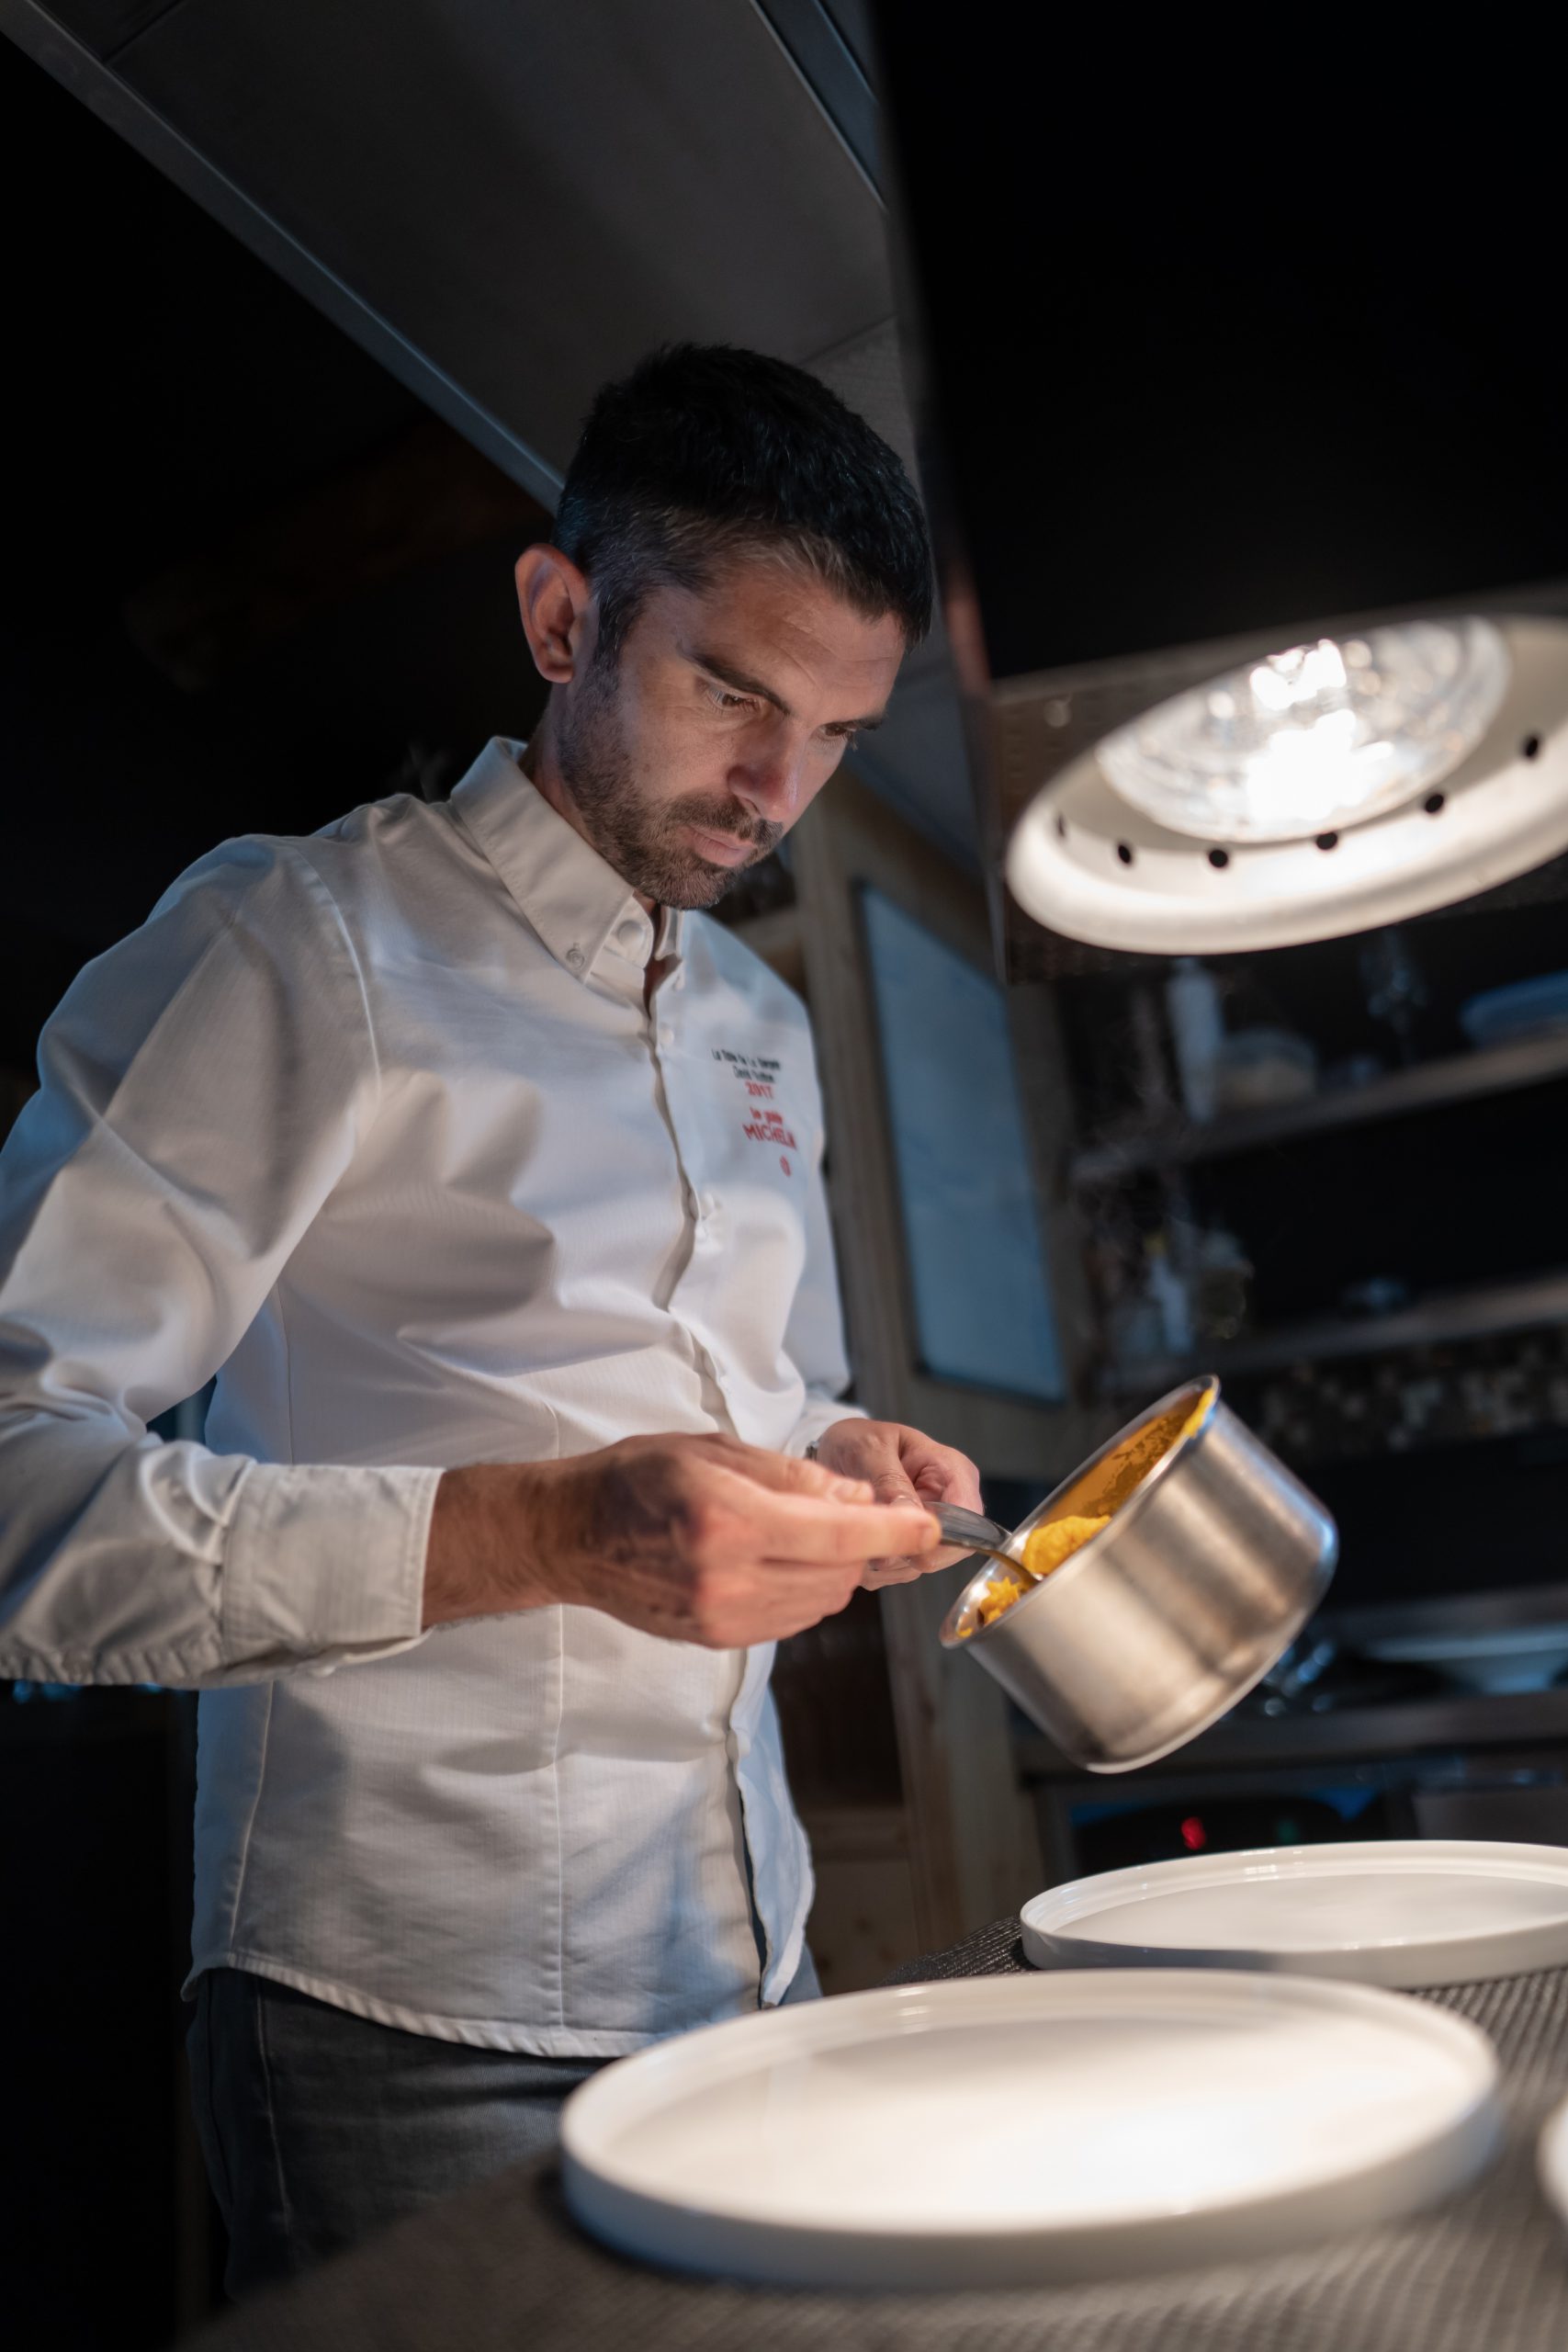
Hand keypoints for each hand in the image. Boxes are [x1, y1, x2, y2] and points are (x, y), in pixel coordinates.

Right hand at [423, 1433, 939, 1646]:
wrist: (569, 1535)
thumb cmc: (634, 1479)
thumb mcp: (714, 1450)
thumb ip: (791, 1477)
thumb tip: (857, 1498)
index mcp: (729, 1520)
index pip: (840, 1532)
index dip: (896, 1530)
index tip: (931, 1526)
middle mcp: (728, 1577)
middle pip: (839, 1571)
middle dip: (859, 1541)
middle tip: (842, 1510)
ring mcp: (722, 1617)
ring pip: (821, 1601)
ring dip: (832, 1568)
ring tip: (799, 1534)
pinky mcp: (716, 1640)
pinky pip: (791, 1619)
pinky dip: (802, 1589)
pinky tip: (774, 1561)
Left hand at [811, 1419, 983, 1587]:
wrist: (839, 1451)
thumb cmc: (860, 1442)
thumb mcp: (870, 1450)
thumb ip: (891, 1482)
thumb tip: (910, 1520)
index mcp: (952, 1470)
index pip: (970, 1517)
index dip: (943, 1538)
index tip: (904, 1540)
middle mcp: (949, 1502)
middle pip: (949, 1549)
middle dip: (906, 1550)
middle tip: (870, 1536)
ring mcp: (931, 1528)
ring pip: (920, 1564)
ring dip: (885, 1559)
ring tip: (857, 1532)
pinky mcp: (912, 1547)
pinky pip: (899, 1571)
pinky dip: (874, 1565)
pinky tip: (856, 1542)